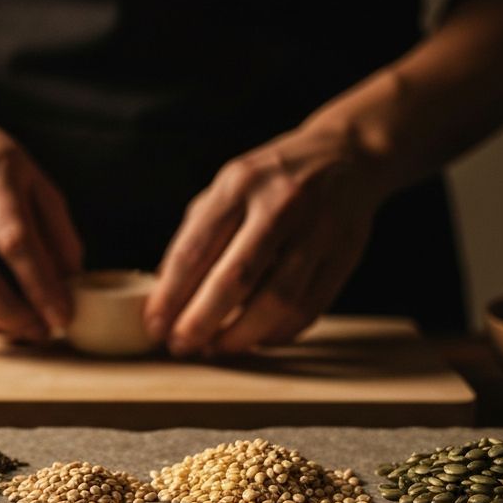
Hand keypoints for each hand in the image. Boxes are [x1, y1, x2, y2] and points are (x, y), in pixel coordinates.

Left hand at [145, 124, 385, 355]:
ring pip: (277, 301)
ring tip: (216, 347)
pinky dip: (277, 333)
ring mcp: (319, 229)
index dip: (170, 295)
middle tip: (181, 345)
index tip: (154, 325)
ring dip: (241, 335)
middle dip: (201, 321)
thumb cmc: (272, 180)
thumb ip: (196, 235)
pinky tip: (255, 339)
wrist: (347, 154)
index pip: (196, 249)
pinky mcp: (346, 255)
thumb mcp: (228, 188)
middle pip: (236, 278)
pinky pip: (308, 309)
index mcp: (240, 183)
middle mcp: (281, 203)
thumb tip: (163, 292)